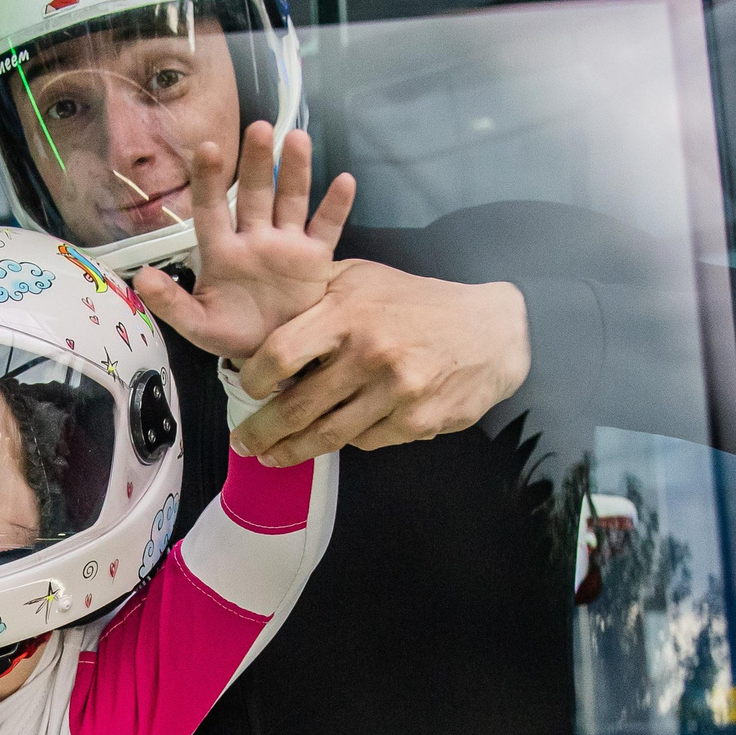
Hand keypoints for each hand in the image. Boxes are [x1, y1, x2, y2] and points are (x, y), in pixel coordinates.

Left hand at [134, 123, 354, 361]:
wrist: (274, 355)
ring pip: (290, 200)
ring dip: (295, 170)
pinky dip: (335, 206)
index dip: (209, 180)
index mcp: (222, 251)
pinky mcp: (315, 258)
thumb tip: (140, 278)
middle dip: (256, 162)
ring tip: (298, 138)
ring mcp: (286, 244)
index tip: (208, 148)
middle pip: (254, 193)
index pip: (211, 208)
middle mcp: (254, 238)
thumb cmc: (232, 333)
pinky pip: (326, 227)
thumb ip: (170, 303)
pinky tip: (345, 181)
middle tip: (259, 127)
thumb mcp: (199, 325)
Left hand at [226, 258, 528, 465]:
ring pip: (328, 435)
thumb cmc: (417, 302)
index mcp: (348, 313)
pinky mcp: (417, 421)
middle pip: (298, 407)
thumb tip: (264, 316)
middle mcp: (370, 354)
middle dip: (261, 432)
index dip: (255, 378)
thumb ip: (316, 291)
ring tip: (272, 456)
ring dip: (293, 451)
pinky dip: (347, 441)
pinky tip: (334, 439)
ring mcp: (395, 391)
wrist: (492, 330)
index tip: (248, 389)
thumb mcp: (363, 277)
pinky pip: (366, 441)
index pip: (281, 353)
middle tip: (243, 443)